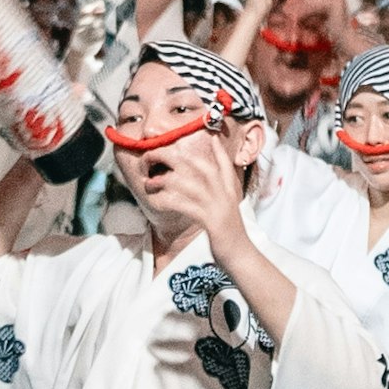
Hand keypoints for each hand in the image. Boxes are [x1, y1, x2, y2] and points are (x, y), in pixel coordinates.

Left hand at [132, 131, 242, 256]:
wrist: (239, 252)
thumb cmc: (230, 228)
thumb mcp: (228, 201)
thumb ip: (222, 181)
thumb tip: (211, 162)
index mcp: (229, 185)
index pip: (221, 160)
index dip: (213, 147)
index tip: (204, 135)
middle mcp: (224, 191)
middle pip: (195, 164)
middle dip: (168, 157)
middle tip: (151, 158)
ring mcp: (216, 204)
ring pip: (184, 182)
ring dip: (161, 181)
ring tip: (148, 183)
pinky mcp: (209, 220)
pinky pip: (181, 205)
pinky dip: (165, 201)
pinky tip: (155, 201)